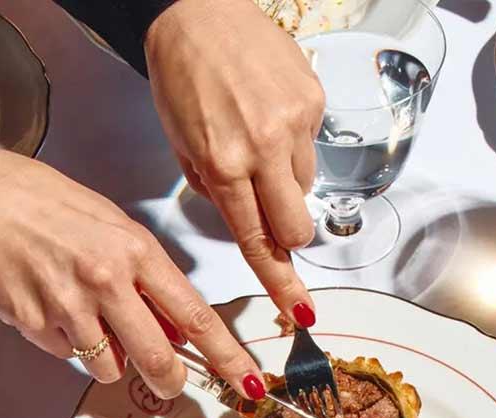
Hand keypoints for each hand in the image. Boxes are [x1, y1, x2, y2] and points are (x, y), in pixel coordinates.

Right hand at [0, 144, 266, 399]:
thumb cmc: (43, 203)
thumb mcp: (111, 225)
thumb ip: (147, 276)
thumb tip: (174, 326)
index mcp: (134, 250)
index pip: (195, 315)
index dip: (226, 356)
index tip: (247, 380)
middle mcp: (106, 279)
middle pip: (157, 357)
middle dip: (168, 379)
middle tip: (168, 381)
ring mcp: (68, 304)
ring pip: (108, 366)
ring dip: (107, 357)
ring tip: (86, 318)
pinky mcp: (34, 322)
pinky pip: (67, 355)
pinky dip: (66, 343)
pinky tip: (51, 306)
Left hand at [145, 0, 321, 325]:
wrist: (198, 11)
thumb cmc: (182, 75)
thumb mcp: (183, 144)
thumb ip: (216, 189)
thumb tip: (248, 221)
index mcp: (224, 164)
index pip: (258, 240)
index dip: (281, 282)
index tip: (299, 309)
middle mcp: (263, 148)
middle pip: (297, 226)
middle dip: (287, 232)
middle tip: (270, 212)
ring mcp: (294, 123)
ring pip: (304, 185)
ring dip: (285, 178)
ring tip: (256, 138)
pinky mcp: (314, 100)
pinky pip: (311, 145)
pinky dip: (292, 140)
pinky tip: (268, 111)